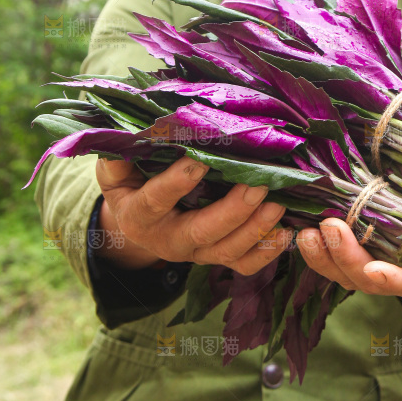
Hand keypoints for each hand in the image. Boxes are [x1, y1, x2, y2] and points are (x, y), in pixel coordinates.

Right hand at [94, 155, 288, 272]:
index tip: (198, 161)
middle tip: (258, 186)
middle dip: (232, 211)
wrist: (137, 223)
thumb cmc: (130, 186)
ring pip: (228, 250)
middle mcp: (169, 240)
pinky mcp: (217, 256)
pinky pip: (244, 264)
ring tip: (278, 203)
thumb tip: (122, 136)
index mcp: (140, 216)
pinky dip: (267, 252)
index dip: (176, 183)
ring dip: (256, 229)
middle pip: (203, 231)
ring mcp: (197, 252)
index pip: (157, 200)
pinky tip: (287, 231)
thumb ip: (117, 158)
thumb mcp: (115, 172)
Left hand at [296, 197, 401, 298]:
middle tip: (330, 228)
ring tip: (308, 232)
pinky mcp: (356, 253)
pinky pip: (332, 256)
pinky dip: (318, 246)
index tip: (374, 270)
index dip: (392, 279)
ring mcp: (373, 266)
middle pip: (365, 278)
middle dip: (346, 257)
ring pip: (342, 271)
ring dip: (323, 256)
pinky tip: (301, 224)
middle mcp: (396, 277)